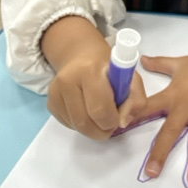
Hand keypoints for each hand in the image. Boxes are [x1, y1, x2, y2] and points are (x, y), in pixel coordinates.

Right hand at [43, 17, 146, 139]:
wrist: (82, 57)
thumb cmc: (109, 70)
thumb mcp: (131, 79)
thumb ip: (136, 101)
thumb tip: (123, 122)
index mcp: (90, 71)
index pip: (100, 109)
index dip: (113, 120)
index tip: (119, 115)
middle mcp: (68, 80)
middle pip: (85, 122)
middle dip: (103, 130)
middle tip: (111, 123)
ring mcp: (55, 92)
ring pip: (76, 127)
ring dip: (93, 130)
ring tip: (101, 116)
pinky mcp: (50, 103)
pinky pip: (69, 125)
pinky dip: (82, 125)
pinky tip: (87, 111)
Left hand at [134, 29, 187, 186]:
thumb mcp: (178, 63)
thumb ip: (159, 64)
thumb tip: (143, 59)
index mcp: (172, 96)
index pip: (147, 108)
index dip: (132, 117)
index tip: (118, 130)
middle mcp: (186, 107)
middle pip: (170, 132)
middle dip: (160, 153)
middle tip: (151, 173)